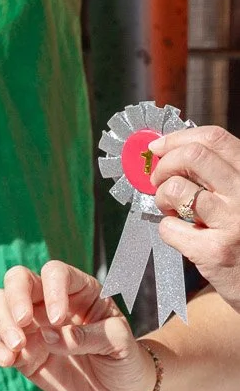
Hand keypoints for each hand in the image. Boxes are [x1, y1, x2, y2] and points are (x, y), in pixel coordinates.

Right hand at [0, 261, 153, 390]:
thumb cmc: (125, 360)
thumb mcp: (120, 345)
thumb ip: (90, 336)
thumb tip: (50, 336)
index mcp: (79, 290)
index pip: (55, 272)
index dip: (52, 290)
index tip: (58, 319)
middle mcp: (50, 302)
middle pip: (18, 279)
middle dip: (15, 297)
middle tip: (23, 322)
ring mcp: (33, 326)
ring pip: (0, 304)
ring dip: (3, 322)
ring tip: (18, 347)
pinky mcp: (21, 352)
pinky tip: (8, 361)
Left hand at [150, 124, 239, 309]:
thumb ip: (218, 174)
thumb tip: (169, 150)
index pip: (215, 138)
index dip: (177, 138)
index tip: (158, 147)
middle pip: (193, 156)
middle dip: (164, 164)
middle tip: (158, 179)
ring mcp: (233, 222)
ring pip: (176, 189)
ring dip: (161, 197)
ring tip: (171, 209)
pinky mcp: (215, 251)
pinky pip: (169, 227)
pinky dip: (167, 229)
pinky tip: (182, 236)